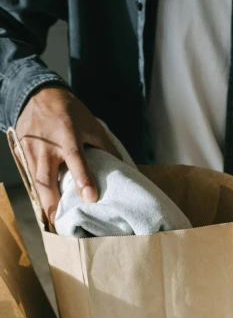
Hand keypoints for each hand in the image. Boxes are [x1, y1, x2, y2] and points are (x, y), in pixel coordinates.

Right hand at [15, 86, 119, 223]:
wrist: (37, 93)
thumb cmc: (69, 110)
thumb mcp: (92, 124)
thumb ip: (106, 147)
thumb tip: (124, 169)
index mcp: (67, 136)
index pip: (76, 160)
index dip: (83, 180)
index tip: (91, 198)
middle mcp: (46, 146)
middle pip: (47, 180)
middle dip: (53, 204)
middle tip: (62, 224)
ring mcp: (31, 150)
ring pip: (36, 182)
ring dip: (44, 202)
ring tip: (54, 221)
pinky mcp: (21, 153)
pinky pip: (30, 177)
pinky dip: (37, 192)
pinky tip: (45, 205)